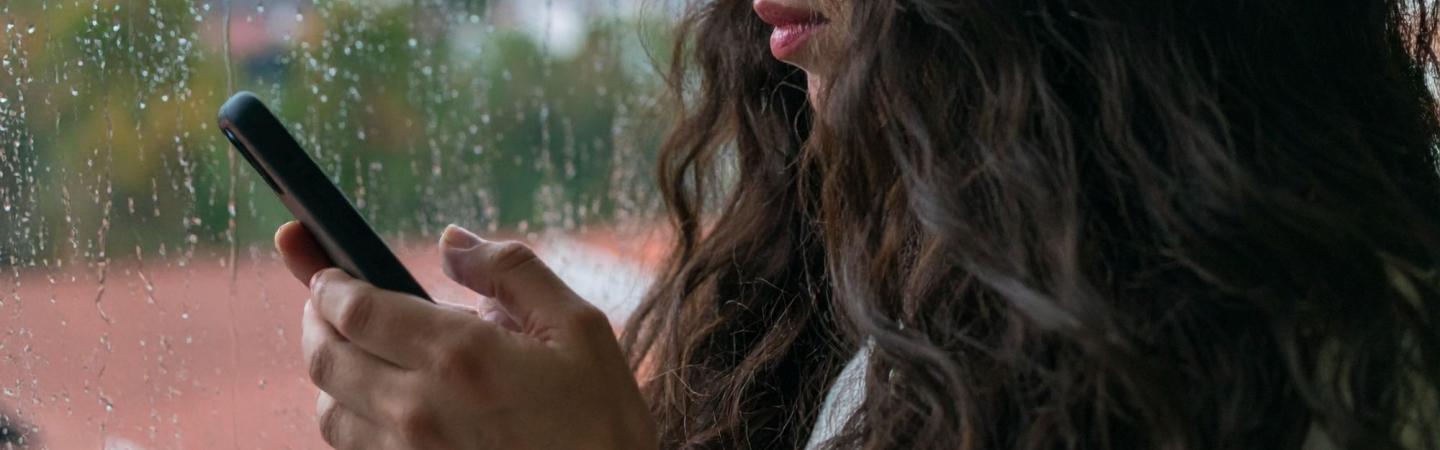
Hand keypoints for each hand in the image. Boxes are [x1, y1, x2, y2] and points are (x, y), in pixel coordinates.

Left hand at [274, 222, 657, 449]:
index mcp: (460, 355)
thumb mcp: (579, 328)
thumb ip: (512, 271)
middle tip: (324, 300)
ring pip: (328, 410)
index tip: (324, 267)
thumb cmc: (603, 422)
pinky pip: (353, 449)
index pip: (355, 309)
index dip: (326, 282)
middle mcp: (419, 409)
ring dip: (330, 373)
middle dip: (315, 319)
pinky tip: (379, 402)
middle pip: (324, 357)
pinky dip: (351, 417)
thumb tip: (451, 243)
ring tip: (355, 352)